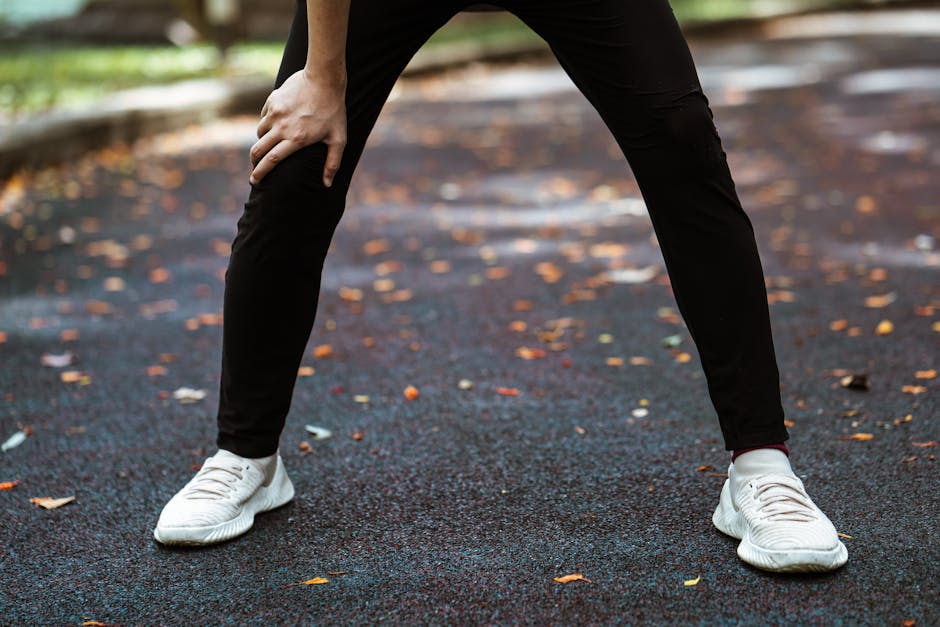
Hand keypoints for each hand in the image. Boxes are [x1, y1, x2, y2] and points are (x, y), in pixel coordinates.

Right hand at [250, 68, 346, 186]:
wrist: (324, 79)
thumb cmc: (334, 111)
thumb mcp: (338, 139)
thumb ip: (333, 163)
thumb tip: (327, 184)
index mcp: (297, 139)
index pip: (272, 160)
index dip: (261, 172)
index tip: (254, 180)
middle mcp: (282, 127)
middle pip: (259, 150)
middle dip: (254, 162)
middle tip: (254, 169)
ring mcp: (275, 113)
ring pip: (260, 133)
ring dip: (262, 142)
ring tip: (269, 146)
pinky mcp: (272, 101)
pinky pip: (264, 117)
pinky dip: (266, 124)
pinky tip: (274, 126)